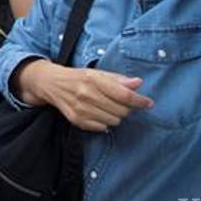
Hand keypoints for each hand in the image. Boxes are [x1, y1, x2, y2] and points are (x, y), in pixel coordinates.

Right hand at [20, 59, 153, 131]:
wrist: (52, 84)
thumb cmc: (79, 77)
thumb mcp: (98, 73)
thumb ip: (119, 79)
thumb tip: (139, 83)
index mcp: (93, 79)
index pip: (123, 95)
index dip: (139, 101)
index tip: (148, 103)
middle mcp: (87, 94)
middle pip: (121, 110)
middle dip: (127, 108)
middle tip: (122, 103)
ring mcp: (81, 109)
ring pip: (114, 121)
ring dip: (116, 115)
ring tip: (108, 107)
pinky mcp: (77, 121)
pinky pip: (103, 128)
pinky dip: (105, 122)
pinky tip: (99, 113)